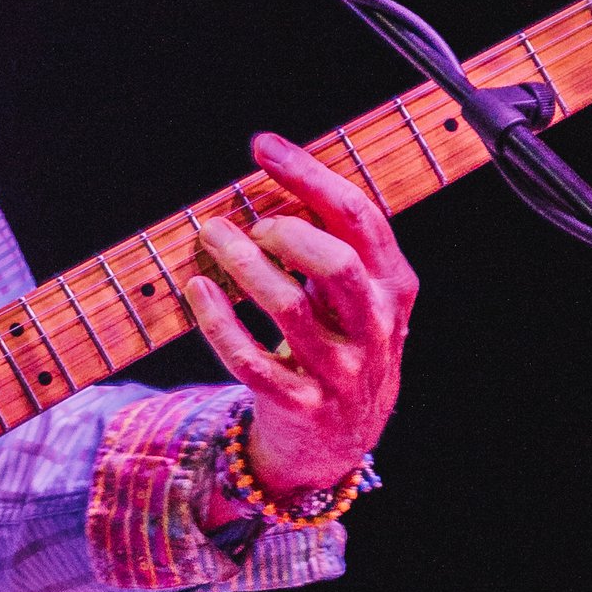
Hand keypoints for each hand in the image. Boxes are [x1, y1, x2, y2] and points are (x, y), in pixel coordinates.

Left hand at [186, 131, 416, 504]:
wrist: (338, 446)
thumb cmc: (341, 347)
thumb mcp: (358, 297)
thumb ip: (332, 243)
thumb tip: (274, 172)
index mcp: (394, 288)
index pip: (359, 218)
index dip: (310, 175)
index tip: (264, 145)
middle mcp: (374, 328)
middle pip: (336, 263)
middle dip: (285, 230)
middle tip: (252, 221)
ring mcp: (339, 371)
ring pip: (287, 308)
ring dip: (241, 264)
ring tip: (212, 236)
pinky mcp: (300, 404)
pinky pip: (250, 359)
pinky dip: (217, 321)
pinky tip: (197, 290)